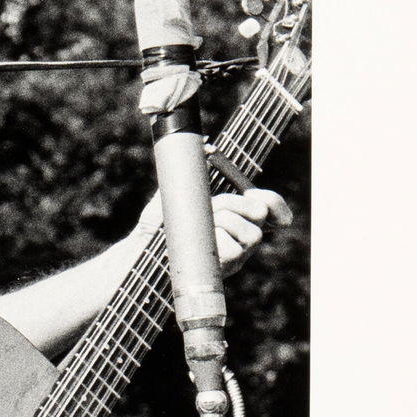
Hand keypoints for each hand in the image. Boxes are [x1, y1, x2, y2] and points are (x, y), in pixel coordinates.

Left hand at [135, 188, 292, 275]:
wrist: (143, 248)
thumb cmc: (159, 222)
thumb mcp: (175, 194)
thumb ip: (192, 173)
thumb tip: (204, 145)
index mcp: (237, 216)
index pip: (271, 208)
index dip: (272, 201)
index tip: (252, 193)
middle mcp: (243, 236)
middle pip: (261, 214)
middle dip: (233, 203)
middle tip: (210, 206)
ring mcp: (238, 255)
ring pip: (251, 233)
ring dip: (223, 222)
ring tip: (200, 228)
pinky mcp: (227, 270)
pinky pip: (233, 251)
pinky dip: (215, 243)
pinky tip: (199, 246)